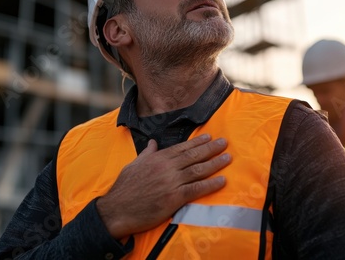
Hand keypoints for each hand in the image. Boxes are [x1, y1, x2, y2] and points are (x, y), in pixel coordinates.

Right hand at [96, 134, 230, 238]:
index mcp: (158, 158)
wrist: (117, 209)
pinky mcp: (174, 198)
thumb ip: (147, 153)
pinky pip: (196, 189)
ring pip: (198, 170)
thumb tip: (153, 143)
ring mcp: (171, 182)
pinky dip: (210, 185)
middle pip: (194, 156)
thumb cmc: (124, 188)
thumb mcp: (134, 164)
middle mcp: (167, 167)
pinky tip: (221, 180)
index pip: (182, 147)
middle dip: (211, 148)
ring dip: (215, 163)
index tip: (209, 137)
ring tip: (227, 158)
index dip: (197, 142)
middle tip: (224, 143)